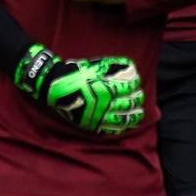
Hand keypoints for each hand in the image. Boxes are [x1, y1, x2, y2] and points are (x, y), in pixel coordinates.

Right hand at [14, 45, 144, 135]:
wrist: (56, 87)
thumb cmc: (76, 73)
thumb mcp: (95, 66)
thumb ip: (113, 67)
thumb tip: (130, 68)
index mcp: (105, 88)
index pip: (128, 87)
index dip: (135, 83)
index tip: (136, 81)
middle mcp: (104, 104)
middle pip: (128, 104)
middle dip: (137, 99)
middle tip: (139, 96)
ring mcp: (98, 116)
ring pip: (122, 119)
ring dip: (134, 116)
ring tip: (139, 112)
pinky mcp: (92, 124)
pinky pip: (110, 129)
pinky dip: (121, 128)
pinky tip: (126, 124)